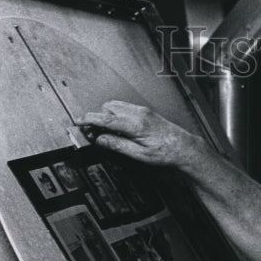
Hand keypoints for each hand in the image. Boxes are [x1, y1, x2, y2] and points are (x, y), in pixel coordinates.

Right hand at [77, 101, 204, 166]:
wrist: (182, 147)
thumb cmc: (165, 152)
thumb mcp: (138, 154)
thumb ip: (117, 145)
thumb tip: (99, 140)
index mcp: (135, 124)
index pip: (106, 118)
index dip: (89, 119)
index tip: (78, 121)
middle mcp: (138, 113)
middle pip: (108, 108)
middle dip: (98, 118)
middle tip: (94, 133)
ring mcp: (142, 110)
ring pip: (115, 106)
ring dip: (107, 116)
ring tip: (107, 133)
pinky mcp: (144, 111)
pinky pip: (124, 108)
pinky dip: (116, 115)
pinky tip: (119, 128)